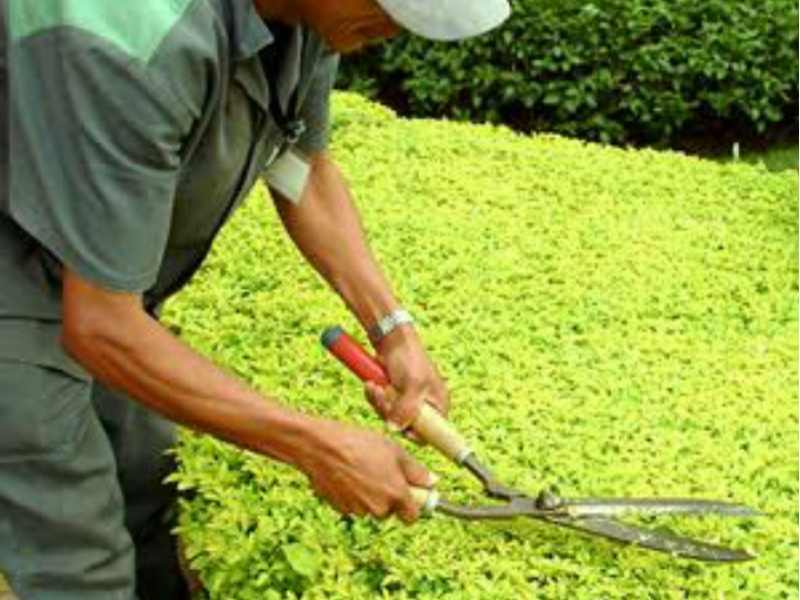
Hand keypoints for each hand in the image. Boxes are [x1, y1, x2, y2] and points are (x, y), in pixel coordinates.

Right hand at [298, 419, 435, 522]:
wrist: (321, 446)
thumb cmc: (359, 444)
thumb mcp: (394, 450)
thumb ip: (416, 470)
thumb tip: (432, 482)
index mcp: (396, 495)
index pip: (413, 516)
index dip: (413, 504)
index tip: (411, 493)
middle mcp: (378, 508)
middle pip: (390, 510)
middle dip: (389, 496)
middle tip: (383, 471)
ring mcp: (358, 510)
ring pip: (370, 507)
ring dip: (370, 494)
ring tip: (362, 468)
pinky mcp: (340, 508)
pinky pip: (353, 504)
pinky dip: (353, 494)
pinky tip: (347, 474)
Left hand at [365, 327, 449, 437]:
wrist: (391, 338)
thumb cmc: (409, 357)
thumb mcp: (412, 385)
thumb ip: (406, 410)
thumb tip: (395, 429)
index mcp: (439, 403)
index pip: (432, 432)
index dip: (417, 434)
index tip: (403, 430)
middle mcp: (424, 404)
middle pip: (405, 425)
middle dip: (390, 411)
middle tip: (384, 395)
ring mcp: (406, 400)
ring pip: (390, 416)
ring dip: (379, 402)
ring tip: (375, 386)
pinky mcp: (392, 395)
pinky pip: (380, 406)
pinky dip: (374, 397)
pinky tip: (372, 384)